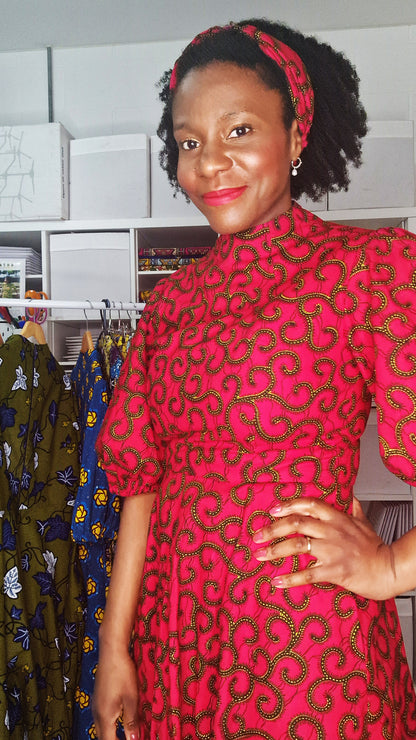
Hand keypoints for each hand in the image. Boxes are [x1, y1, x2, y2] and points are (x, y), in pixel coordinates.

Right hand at [92, 644, 139, 739]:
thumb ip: (131, 721)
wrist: (111, 651)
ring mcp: (96, 705)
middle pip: (103, 737)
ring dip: (112, 735)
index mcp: (105, 717)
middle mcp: (97, 714)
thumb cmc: (122, 673)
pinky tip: (120, 721)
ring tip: (125, 735)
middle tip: (130, 738)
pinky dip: (110, 725)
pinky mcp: (98, 698)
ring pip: (102, 729)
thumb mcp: (131, 698)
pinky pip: (102, 719)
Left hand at [251, 497, 396, 599]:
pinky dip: (289, 578)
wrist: (388, 569)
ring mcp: (332, 550)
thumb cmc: (376, 548)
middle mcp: (332, 531)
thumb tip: (352, 498)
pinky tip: (277, 581)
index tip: (273, 510)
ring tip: (260, 555)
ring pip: (297, 546)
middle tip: (257, 536)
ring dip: (274, 550)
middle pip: (296, 523)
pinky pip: (307, 574)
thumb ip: (355, 509)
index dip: (288, 505)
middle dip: (272, 529)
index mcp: (338, 518)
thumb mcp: (364, 523)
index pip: (309, 504)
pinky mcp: (334, 571)